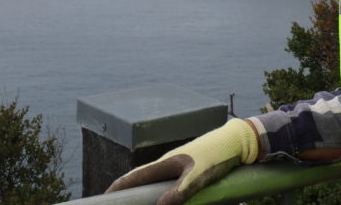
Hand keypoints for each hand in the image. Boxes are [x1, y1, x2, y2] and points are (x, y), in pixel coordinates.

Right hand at [105, 118, 258, 204]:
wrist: (236, 142)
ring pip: (154, 184)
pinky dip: (161, 194)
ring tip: (136, 203)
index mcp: (164, 163)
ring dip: (144, 194)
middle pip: (140, 181)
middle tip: (118, 204)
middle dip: (128, 193)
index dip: (118, 187)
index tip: (104, 197)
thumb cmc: (217, 155)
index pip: (134, 177)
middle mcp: (167, 165)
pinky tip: (163, 200)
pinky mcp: (188, 171)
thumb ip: (180, 191)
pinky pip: (168, 185)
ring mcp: (177, 167)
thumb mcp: (198, 175)